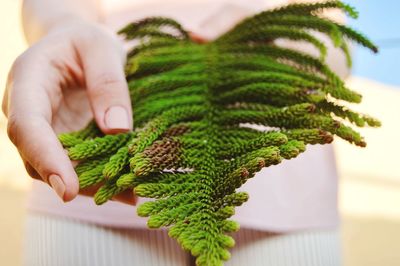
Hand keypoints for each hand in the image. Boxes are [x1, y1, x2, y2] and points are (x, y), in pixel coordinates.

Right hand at [2, 18, 135, 203]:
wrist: (76, 45)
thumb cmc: (86, 41)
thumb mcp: (102, 48)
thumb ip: (108, 83)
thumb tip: (118, 128)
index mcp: (27, 82)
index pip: (27, 126)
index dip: (45, 158)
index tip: (67, 189)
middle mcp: (26, 111)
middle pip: (37, 156)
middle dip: (74, 180)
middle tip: (115, 193)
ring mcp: (42, 129)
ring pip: (56, 166)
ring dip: (90, 184)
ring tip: (129, 193)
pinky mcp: (60, 139)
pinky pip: (74, 163)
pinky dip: (98, 177)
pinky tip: (126, 186)